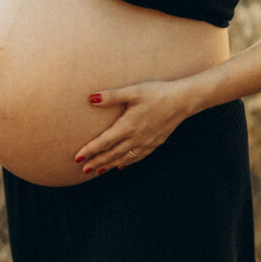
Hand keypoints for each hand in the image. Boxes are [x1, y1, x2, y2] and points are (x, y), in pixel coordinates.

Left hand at [73, 78, 193, 174]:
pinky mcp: (156, 142)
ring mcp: (147, 142)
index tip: (78, 158)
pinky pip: (138, 157)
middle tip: (83, 169)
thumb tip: (91, 98)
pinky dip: (127, 162)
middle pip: (112, 154)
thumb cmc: (157, 92)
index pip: (104, 142)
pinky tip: (122, 165)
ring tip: (98, 170)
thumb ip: (111, 96)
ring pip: (124, 158)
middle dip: (97, 162)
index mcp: (128, 126)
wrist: (182, 100)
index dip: (90, 151)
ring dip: (110, 165)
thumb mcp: (133, 91)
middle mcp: (136, 138)